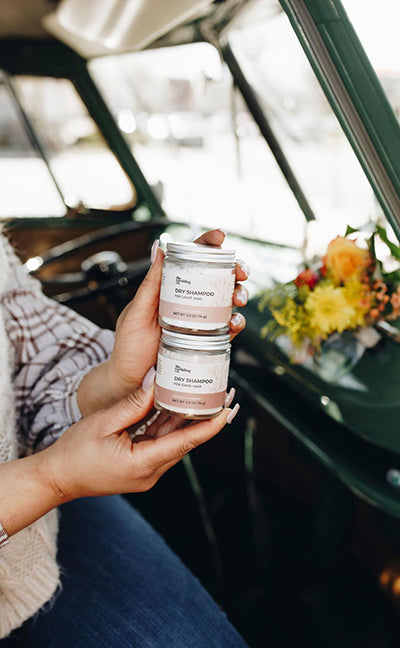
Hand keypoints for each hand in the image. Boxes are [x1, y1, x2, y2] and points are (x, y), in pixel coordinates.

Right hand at [38, 372, 239, 502]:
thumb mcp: (104, 421)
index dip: (210, 427)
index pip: (185, 443)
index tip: (228, 411)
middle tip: (223, 395)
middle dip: (203, 419)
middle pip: (184, 441)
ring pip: (173, 442)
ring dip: (187, 420)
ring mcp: (147, 473)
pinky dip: (169, 426)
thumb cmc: (75, 452)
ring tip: (205, 397)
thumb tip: (157, 379)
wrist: (57, 478)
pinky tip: (177, 407)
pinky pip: (160, 444)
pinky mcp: (141, 468)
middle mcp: (150, 473)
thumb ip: (134, 403)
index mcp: (143, 464)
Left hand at [106, 228, 248, 399]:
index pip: (192, 257)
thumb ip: (150, 284)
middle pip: (218, 276)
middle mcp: (188, 300)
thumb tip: (159, 247)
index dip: (208, 243)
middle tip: (241, 272)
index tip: (221, 236)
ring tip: (239, 299)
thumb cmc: (128, 345)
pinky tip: (235, 323)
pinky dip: (237, 323)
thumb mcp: (136, 312)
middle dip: (236, 269)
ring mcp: (199, 320)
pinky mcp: (206, 341)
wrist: (130, 381)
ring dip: (240, 294)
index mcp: (170, 287)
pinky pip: (227, 329)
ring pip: (228, 300)